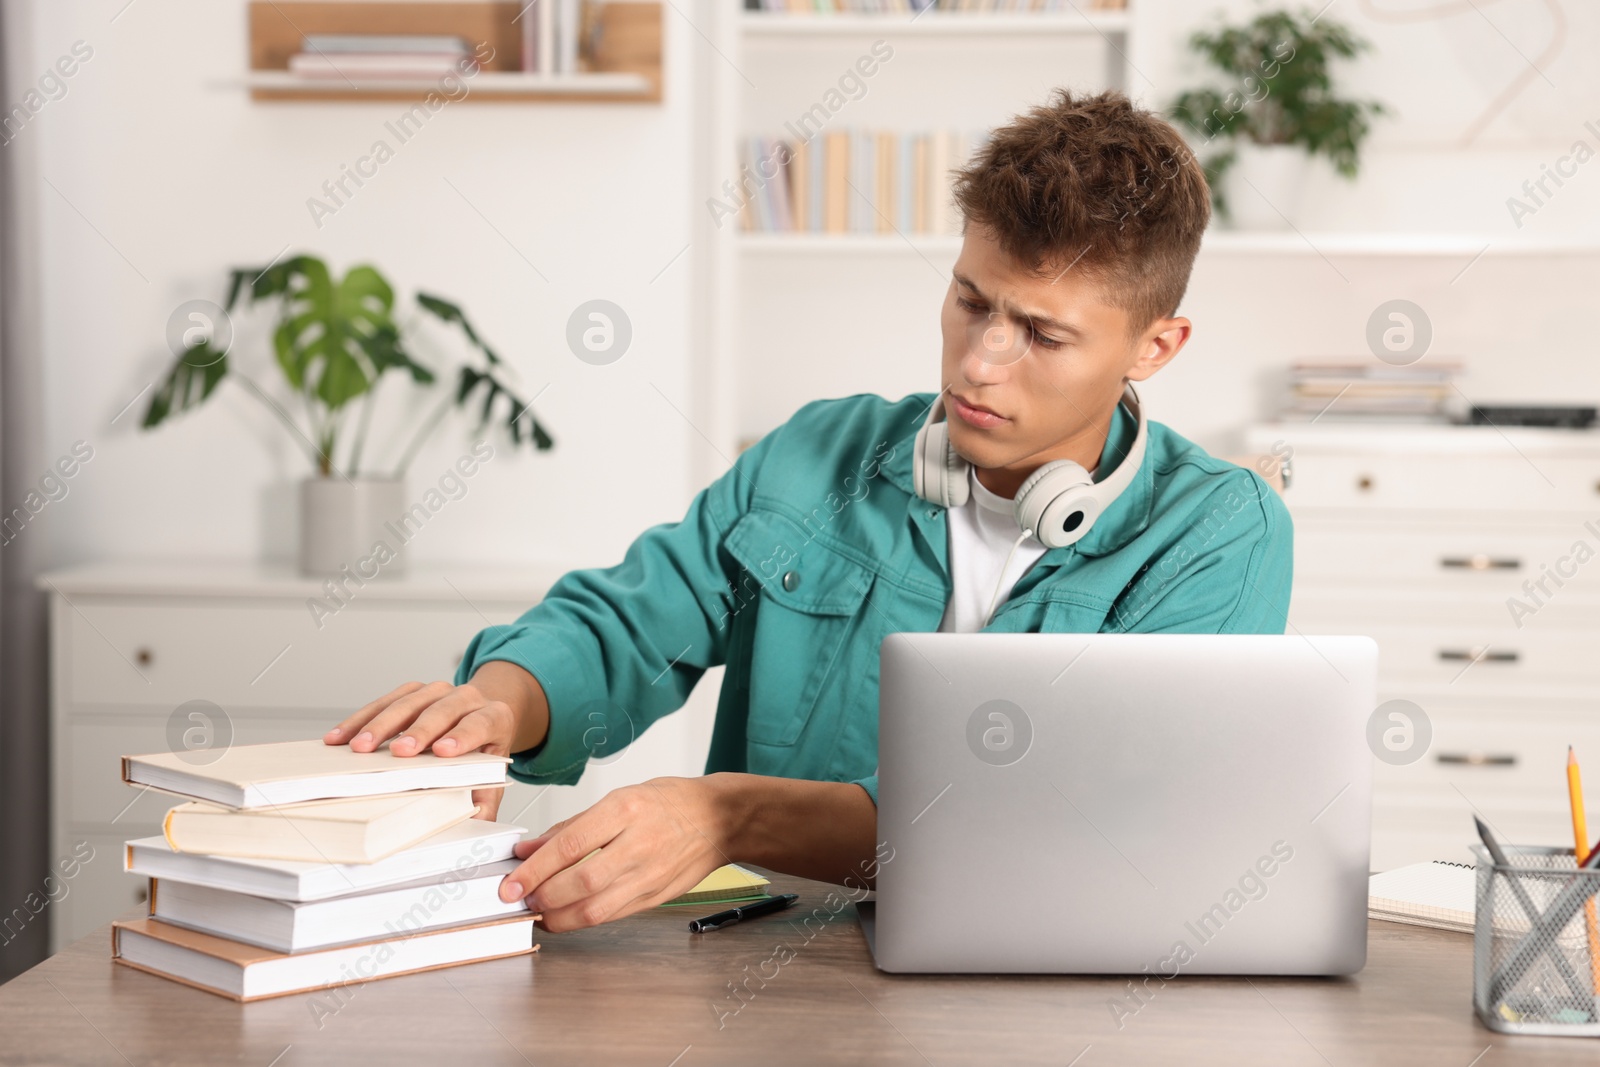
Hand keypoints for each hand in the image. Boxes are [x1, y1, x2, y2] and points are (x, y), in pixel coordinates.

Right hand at [323, 662, 547, 822]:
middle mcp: (468, 698)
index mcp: (494, 716)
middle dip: (418, 732)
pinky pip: (386, 701)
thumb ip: (487, 798)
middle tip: (399, 752)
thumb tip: (476, 825)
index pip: (479, 724)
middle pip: (441, 711)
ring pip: (408, 703)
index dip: (462, 737)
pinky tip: (343, 736)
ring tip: (358, 747)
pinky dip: (362, 719)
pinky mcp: (414, 690)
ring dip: (380, 725)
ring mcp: (439, 691)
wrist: (482, 710)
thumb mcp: (495, 770)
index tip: (443, 751)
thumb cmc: (485, 745)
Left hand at [500, 775, 732, 931]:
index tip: (510, 884)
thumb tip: (529, 849)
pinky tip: (567, 915)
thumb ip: (571, 827)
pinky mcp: (656, 897)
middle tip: (521, 899)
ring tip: (540, 912)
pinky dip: (584, 919)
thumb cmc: (670, 803)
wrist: (719, 819)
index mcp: (625, 810)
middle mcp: (638, 844)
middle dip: (543, 896)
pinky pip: (613, 915)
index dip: (535, 870)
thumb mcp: (620, 798)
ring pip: (596, 908)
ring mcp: (649, 875)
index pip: (570, 845)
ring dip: (559, 917)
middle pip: (581, 882)